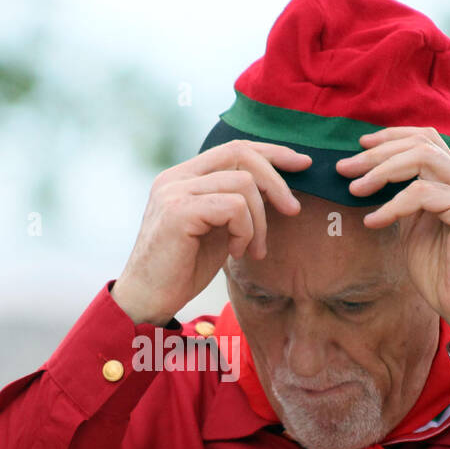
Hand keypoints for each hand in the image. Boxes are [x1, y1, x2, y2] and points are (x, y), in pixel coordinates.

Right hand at [112, 140, 311, 325]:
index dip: (271, 153)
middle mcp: (175, 177)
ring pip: (243, 184)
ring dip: (259, 221)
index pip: (233, 148)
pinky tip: (236, 253)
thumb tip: (278, 190)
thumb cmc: (182, 270)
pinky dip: (245, 231)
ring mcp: (174, 191)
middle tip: (293, 210)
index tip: (301, 165)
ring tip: (252, 250)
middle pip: (240, 154)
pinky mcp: (178, 212)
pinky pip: (234, 208)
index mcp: (182, 177)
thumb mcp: (217, 229)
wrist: (148, 300)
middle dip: (276, 181)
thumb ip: (236, 205)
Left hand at [335, 126, 449, 331]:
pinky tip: (372, 221)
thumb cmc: (441, 274)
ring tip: (354, 189)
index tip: (360, 145)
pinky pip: (423, 194)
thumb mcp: (413, 230)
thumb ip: (402, 203)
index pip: (427, 139)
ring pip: (424, 158)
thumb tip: (368, 182)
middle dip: (378, 153)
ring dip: (382, 170)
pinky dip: (392, 205)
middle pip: (422, 143)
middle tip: (345, 168)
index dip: (392, 136)